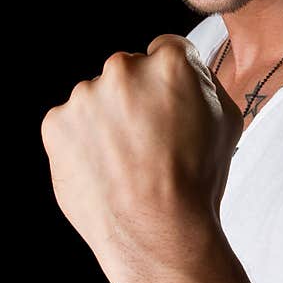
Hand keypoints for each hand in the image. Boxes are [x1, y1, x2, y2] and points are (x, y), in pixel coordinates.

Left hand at [40, 34, 242, 282]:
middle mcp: (123, 69)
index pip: (166, 51)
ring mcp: (84, 96)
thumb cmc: (198, 182)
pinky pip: (69, 125)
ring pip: (95, 99)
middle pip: (127, 72)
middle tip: (148, 143)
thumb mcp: (227, 121)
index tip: (169, 109)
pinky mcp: (56, 123)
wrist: (157, 232)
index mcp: (170, 63)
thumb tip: (186, 72)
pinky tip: (103, 170)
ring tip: (125, 163)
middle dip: (135, 98)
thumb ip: (203, 83)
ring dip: (106, 121)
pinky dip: (80, 143)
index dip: (170, 83)